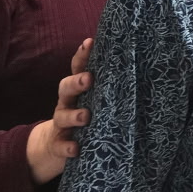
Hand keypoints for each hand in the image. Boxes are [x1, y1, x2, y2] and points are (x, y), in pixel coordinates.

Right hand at [27, 40, 95, 184]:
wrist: (54, 145)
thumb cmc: (82, 116)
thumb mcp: (92, 99)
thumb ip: (106, 85)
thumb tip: (137, 64)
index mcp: (77, 90)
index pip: (77, 68)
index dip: (82, 56)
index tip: (90, 42)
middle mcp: (67, 103)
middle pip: (66, 88)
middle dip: (76, 82)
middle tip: (88, 78)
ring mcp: (61, 124)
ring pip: (63, 116)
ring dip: (74, 115)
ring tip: (85, 116)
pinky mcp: (58, 145)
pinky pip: (61, 145)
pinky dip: (67, 147)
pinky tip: (76, 148)